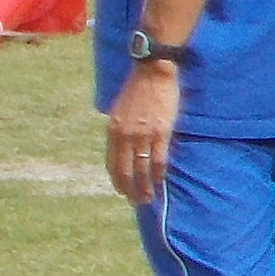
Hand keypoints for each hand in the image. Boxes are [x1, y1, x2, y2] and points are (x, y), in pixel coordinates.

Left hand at [104, 61, 182, 203]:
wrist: (152, 73)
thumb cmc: (138, 91)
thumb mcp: (120, 112)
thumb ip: (121, 130)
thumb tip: (125, 148)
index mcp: (113, 131)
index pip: (112, 163)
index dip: (117, 180)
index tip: (122, 191)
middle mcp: (125, 136)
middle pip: (126, 170)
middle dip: (130, 189)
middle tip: (136, 202)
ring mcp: (143, 135)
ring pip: (142, 169)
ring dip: (145, 187)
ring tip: (148, 198)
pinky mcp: (161, 132)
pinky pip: (159, 159)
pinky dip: (158, 174)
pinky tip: (160, 182)